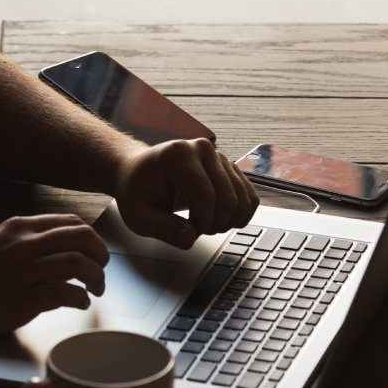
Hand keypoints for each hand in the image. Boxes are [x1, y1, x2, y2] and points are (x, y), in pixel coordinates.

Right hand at [0, 214, 108, 337]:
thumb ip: (20, 241)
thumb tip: (50, 245)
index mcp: (17, 228)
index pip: (69, 223)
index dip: (90, 237)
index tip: (94, 251)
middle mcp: (23, 245)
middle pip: (81, 238)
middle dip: (101, 254)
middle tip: (103, 269)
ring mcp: (23, 272)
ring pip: (78, 264)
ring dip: (96, 278)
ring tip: (96, 290)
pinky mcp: (22, 300)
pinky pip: (65, 293)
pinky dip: (80, 299)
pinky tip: (80, 303)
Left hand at [113, 138, 258, 248]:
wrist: (140, 173)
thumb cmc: (137, 191)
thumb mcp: (138, 216)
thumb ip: (162, 228)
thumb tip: (189, 239)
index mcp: (178, 155)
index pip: (205, 196)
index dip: (201, 223)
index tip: (189, 232)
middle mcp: (203, 149)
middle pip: (228, 198)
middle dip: (215, 224)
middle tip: (196, 230)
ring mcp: (219, 156)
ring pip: (242, 199)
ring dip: (228, 221)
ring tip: (206, 225)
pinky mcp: (230, 167)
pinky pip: (249, 196)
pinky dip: (240, 215)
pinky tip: (221, 220)